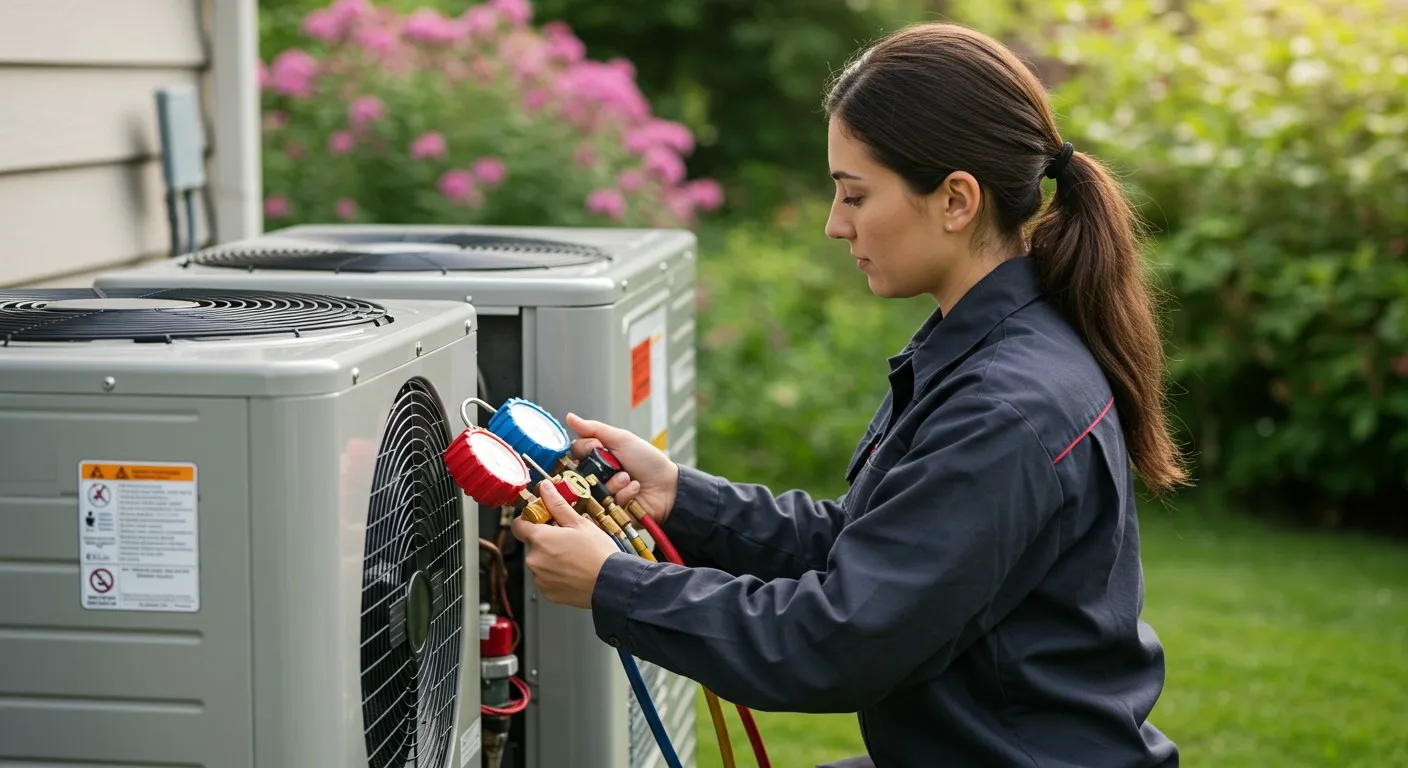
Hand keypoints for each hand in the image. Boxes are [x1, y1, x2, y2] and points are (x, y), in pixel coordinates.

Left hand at [510, 480, 621, 609]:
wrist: (611, 583)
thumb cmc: (597, 553)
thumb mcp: (579, 523)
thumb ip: (557, 504)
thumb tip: (545, 488)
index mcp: (539, 539)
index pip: (518, 525)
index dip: (530, 520)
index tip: (543, 520)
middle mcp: (534, 560)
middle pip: (532, 544)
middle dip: (546, 540)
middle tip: (567, 539)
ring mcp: (540, 578)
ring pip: (540, 562)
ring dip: (551, 558)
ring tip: (573, 557)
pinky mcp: (547, 593)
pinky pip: (546, 579)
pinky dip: (556, 575)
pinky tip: (573, 571)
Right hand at [565, 412, 678, 522]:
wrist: (668, 486)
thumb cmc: (647, 460)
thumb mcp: (622, 440)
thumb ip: (595, 429)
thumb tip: (569, 417)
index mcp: (598, 457)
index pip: (576, 452)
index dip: (584, 449)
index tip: (597, 447)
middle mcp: (597, 475)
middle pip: (580, 473)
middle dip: (599, 469)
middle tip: (615, 465)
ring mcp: (603, 493)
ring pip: (593, 489)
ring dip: (614, 482)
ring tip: (629, 477)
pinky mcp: (610, 510)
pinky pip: (608, 501)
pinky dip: (624, 493)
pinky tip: (635, 488)